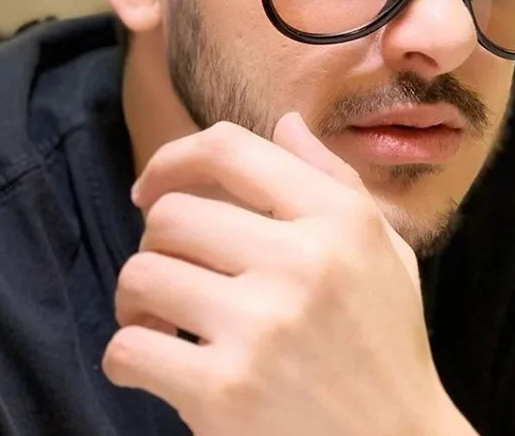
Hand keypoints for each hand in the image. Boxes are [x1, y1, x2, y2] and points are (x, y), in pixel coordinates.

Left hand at [102, 114, 454, 435]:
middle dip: (157, 238)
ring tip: (161, 315)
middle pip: (172, 214)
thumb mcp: (382, 247)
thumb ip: (335, 178)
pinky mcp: (223, 392)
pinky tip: (157, 361)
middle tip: (171, 267)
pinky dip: (128, 353)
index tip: (153, 184)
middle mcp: (301, 261)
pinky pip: (128, 348)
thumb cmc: (386, 341)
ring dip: (137, 295)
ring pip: (141, 273)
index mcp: (339, 219)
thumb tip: (285, 122)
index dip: (175, 156)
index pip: (231, 150)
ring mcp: (260, 326)